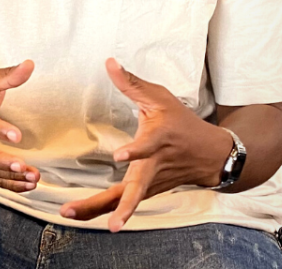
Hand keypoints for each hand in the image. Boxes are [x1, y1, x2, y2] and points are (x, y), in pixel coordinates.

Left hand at [59, 58, 232, 231]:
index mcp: (159, 141)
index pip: (147, 147)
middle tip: (108, 218)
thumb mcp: (161, 98)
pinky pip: (120, 203)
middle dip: (120, 205)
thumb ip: (132, 83)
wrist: (213, 156)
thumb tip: (108, 62)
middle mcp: (154, 167)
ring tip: (69, 213)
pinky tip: (76, 214)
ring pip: (123, 201)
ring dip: (98, 210)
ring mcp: (149, 183)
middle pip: (135, 189)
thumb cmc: (183, 124)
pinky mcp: (144, 192)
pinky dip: (99, 210)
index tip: (120, 156)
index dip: (135, 151)